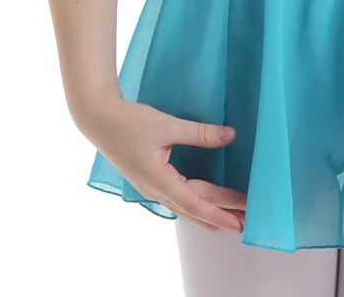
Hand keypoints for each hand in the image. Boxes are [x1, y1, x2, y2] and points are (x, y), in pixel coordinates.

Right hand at [83, 98, 247, 232]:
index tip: (237, 222)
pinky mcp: (148, 180)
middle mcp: (155, 190)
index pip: (196, 203)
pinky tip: (198, 208)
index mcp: (160, 180)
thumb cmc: (130, 122)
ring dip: (206, 214)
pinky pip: (174, 200)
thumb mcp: (167, 125)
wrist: (99, 119)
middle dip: (219, 215)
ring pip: (183, 207)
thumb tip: (231, 136)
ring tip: (226, 222)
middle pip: (193, 208)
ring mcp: (150, 188)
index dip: (219, 213)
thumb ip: (199, 133)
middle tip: (244, 222)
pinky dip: (191, 207)